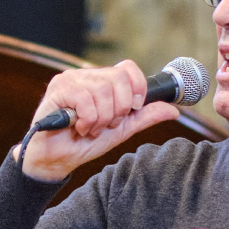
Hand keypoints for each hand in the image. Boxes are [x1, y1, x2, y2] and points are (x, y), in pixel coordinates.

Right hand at [16, 59, 181, 181]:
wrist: (55, 160)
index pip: (127, 68)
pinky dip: (88, 119)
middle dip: (120, 109)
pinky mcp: (58, 89)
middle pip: (119, 78)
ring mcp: (71, 79)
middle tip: (106, 125)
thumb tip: (173, 110)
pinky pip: (86, 99)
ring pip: (103, 90)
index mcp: (101, 81)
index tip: (134, 108)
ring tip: (90, 129)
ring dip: (101, 118)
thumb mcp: (120, 131)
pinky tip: (79, 128)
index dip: (137, 86)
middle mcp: (86, 75)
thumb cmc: (82, 144)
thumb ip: (143, 118)